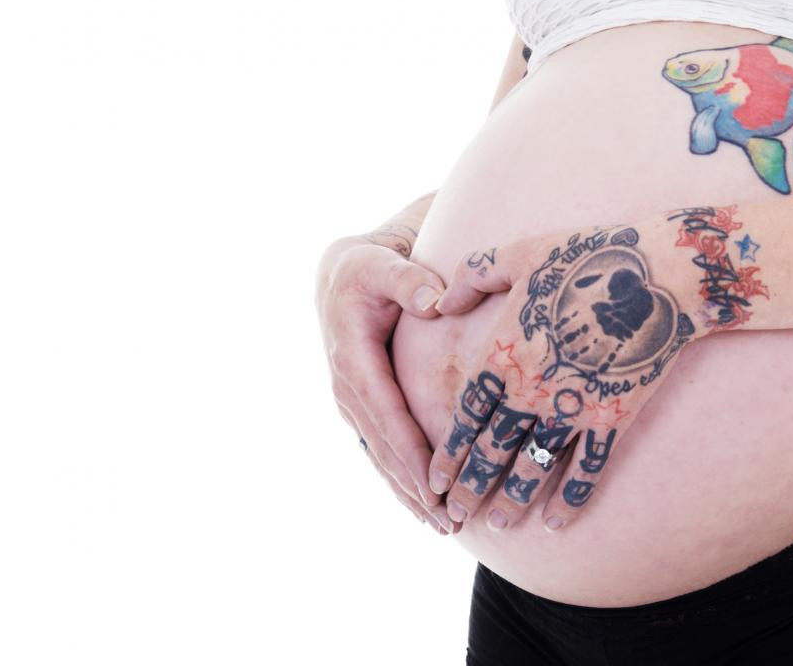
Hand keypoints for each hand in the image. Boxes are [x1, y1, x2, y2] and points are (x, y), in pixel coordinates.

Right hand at [317, 237, 456, 533]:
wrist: (343, 276)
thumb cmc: (370, 269)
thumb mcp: (384, 265)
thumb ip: (408, 280)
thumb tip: (434, 299)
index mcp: (353, 360)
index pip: (387, 414)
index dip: (409, 452)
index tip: (435, 485)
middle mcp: (347, 388)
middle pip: (384, 448)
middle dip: (414, 489)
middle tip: (449, 522)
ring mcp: (351, 404)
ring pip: (380, 458)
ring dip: (408, 495)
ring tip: (442, 527)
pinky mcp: (361, 409)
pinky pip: (380, 451)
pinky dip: (399, 481)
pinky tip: (422, 507)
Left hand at [426, 220, 710, 531]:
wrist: (659, 276)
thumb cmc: (587, 256)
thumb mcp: (520, 253)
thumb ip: (474, 275)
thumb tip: (440, 301)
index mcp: (504, 353)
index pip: (466, 414)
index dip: (448, 451)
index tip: (435, 478)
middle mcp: (531, 390)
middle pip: (492, 449)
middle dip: (471, 486)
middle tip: (454, 514)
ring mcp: (572, 409)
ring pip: (533, 466)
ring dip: (513, 499)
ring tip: (498, 525)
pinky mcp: (612, 418)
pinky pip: (587, 468)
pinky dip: (571, 498)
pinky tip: (557, 523)